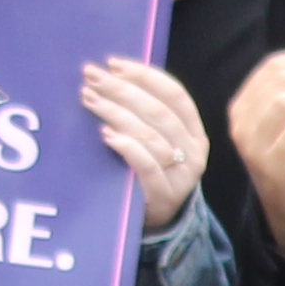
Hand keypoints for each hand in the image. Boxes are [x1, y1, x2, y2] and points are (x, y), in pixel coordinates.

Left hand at [84, 53, 211, 226]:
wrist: (159, 222)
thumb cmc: (151, 173)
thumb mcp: (158, 142)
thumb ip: (145, 115)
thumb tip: (110, 75)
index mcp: (195, 131)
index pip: (175, 95)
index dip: (145, 76)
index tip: (113, 63)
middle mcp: (193, 152)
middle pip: (158, 112)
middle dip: (122, 89)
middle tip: (92, 77)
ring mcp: (181, 175)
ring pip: (150, 135)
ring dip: (116, 113)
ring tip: (89, 99)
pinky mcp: (164, 196)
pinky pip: (146, 166)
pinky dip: (126, 146)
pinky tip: (106, 134)